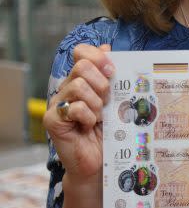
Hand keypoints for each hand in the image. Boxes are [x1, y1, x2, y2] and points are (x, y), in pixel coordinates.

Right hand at [43, 44, 114, 182]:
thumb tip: (106, 47)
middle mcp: (67, 87)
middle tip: (107, 101)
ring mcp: (57, 103)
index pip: (82, 52)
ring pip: (79, 85)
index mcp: (81, 78)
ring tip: (99, 116)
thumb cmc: (109, 129)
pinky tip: (89, 126)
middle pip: (82, 66)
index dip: (98, 57)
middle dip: (102, 83)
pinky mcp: (52, 120)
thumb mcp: (116, 98)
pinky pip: (74, 107)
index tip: (112, 72)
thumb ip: (110, 75)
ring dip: (96, 103)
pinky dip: (88, 116)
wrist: (99, 160)